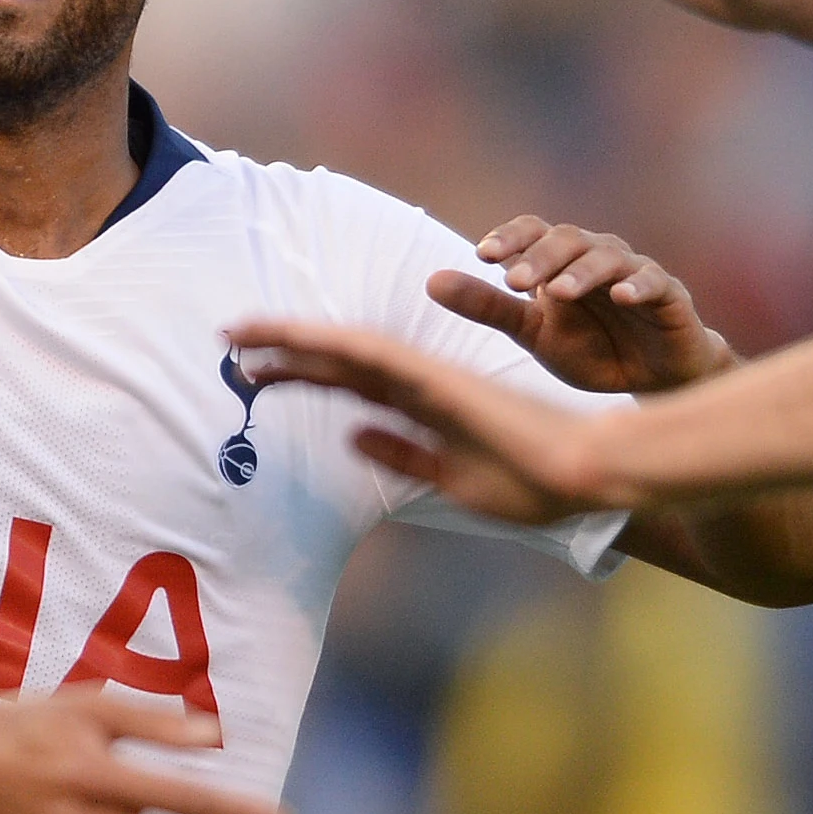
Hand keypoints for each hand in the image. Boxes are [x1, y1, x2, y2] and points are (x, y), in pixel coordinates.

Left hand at [225, 320, 634, 525]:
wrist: (585, 473)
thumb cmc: (532, 482)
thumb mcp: (450, 480)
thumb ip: (401, 455)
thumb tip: (350, 436)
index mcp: (420, 407)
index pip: (346, 382)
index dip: (298, 372)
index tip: (252, 373)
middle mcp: (419, 383)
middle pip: (337, 358)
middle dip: (281, 347)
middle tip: (227, 339)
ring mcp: (428, 378)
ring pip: (348, 347)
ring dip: (294, 337)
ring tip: (241, 331)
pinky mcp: (441, 381)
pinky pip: (379, 356)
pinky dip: (336, 344)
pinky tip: (299, 338)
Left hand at [431, 217, 731, 393]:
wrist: (655, 382)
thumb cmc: (593, 350)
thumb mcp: (534, 334)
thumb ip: (489, 307)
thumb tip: (430, 281)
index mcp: (560, 260)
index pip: (532, 232)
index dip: (510, 238)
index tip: (482, 254)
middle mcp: (596, 255)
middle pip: (566, 239)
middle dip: (539, 257)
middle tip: (513, 281)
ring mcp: (635, 271)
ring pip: (606, 257)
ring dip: (581, 272)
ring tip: (557, 292)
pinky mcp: (669, 294)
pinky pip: (655, 282)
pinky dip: (639, 286)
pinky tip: (624, 297)